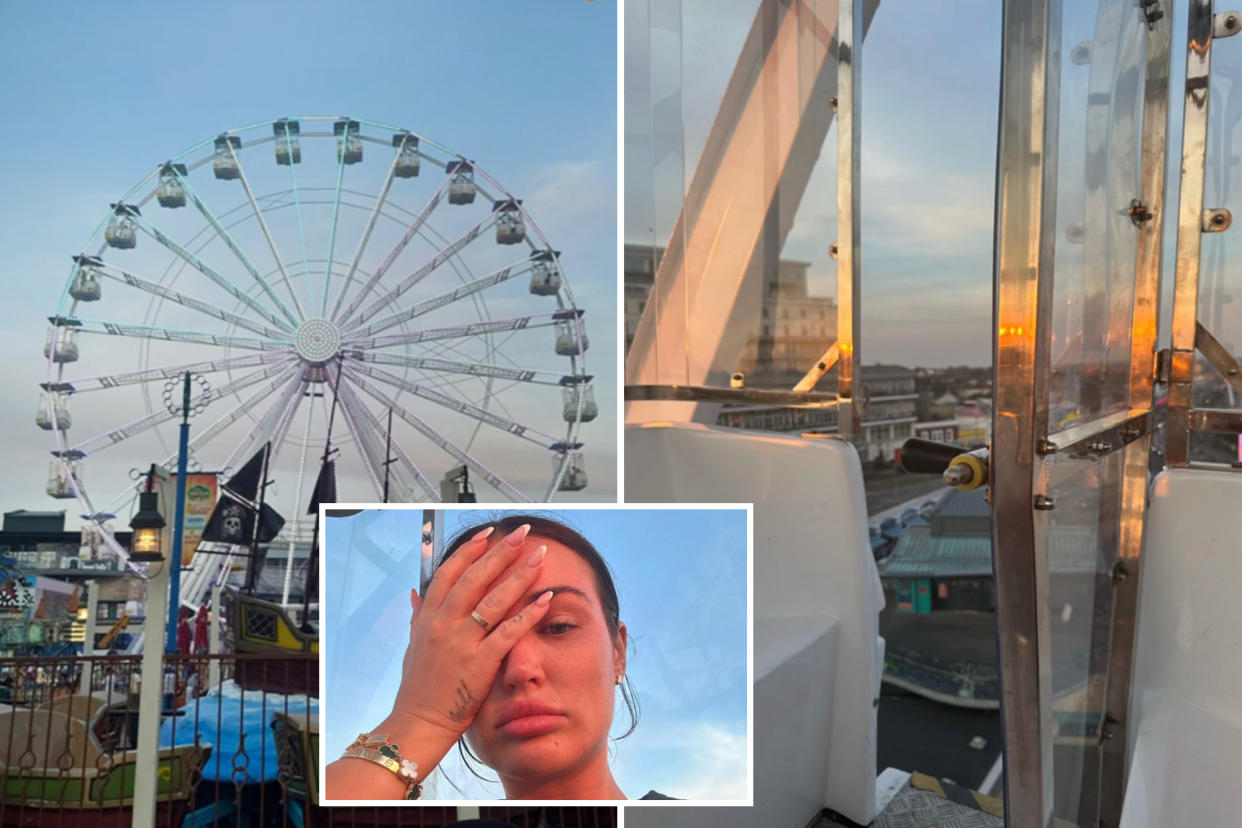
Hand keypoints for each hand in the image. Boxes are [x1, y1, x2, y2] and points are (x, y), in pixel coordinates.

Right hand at [389, 524, 552, 737]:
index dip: (470, 550)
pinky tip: (545, 599)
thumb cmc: (418, 689)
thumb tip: (415, 592)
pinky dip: (528, 614)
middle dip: (500, 553)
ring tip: (538, 556)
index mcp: (427, 618)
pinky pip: (508, 632)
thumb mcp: (413, 646)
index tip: (489, 533)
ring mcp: (461, 643)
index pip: (449, 573)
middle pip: (475, 578)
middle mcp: (443, 625)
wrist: (418, 724)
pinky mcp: (479, 663)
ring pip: (494, 600)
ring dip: (519, 575)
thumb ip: (417, 616)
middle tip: (522, 534)